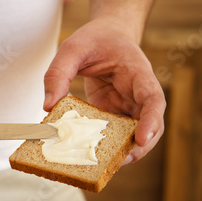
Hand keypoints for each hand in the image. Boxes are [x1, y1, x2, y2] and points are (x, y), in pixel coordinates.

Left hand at [43, 18, 165, 163]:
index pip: (153, 99)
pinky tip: (87, 153)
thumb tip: (47, 107)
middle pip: (150, 125)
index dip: (151, 120)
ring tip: (102, 165)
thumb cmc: (94, 39)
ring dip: (122, 150)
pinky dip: (104, 145)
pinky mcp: (114, 113)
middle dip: (139, 146)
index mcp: (138, 73)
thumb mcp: (72, 48)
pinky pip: (115, 133)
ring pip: (135, 134)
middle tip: (120, 162)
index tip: (142, 138)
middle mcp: (138, 94)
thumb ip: (58, 73)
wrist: (105, 36)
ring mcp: (128, 106)